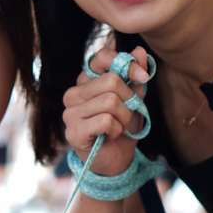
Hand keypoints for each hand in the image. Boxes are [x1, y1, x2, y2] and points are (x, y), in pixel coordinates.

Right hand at [61, 32, 149, 180]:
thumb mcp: (134, 98)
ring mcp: (69, 112)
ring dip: (124, 117)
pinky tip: (111, 135)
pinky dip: (116, 129)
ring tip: (119, 126)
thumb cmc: (122, 127)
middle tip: (127, 114)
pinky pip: (105, 120)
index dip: (127, 64)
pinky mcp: (73, 131)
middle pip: (111, 81)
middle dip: (129, 99)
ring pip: (110, 101)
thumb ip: (135, 75)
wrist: (116, 161)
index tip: (143, 78)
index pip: (102, 56)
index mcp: (86, 81)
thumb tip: (139, 51)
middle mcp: (73, 93)